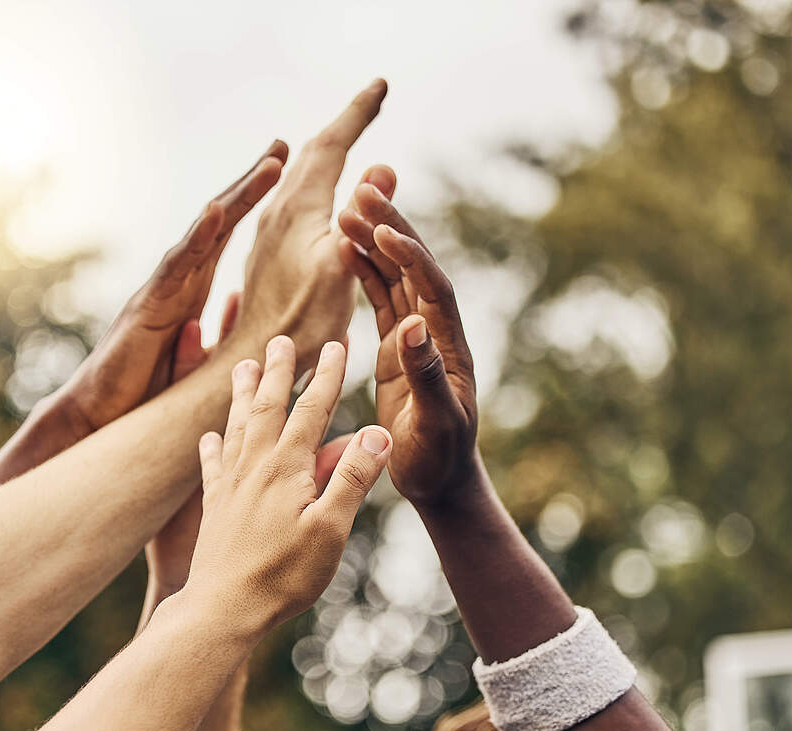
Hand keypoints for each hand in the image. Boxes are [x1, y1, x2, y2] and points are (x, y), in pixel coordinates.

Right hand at [45, 141, 288, 443]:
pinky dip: (198, 237)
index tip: (285, 173)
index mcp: (193, 291)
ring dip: (238, 198)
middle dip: (251, 185)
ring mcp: (163, 289)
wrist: (101, 419)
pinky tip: (218, 211)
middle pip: (220, 223)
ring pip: (204, 235)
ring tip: (270, 166)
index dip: (256, 207)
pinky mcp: (148, 306)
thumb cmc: (146, 397)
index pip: (230, 239)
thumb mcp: (200, 365)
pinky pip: (177, 266)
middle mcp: (179, 281)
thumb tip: (252, 324)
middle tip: (282, 148)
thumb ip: (224, 339)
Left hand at [186, 336, 390, 632]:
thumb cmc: (283, 575)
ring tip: (242, 366)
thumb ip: (352, 477)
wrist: (223, 609)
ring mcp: (230, 485)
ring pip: (237, 426)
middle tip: (280, 339)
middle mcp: (254, 466)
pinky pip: (213, 465)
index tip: (338, 343)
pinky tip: (210, 437)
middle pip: (268, 406)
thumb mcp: (331, 529)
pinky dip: (213, 446)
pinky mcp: (215, 508)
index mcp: (286, 467)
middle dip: (279, 371)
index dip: (328, 375)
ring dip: (243, 394)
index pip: (312, 409)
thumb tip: (377, 432)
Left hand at [235, 81, 387, 366]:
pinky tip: (314, 194)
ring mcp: (269, 232)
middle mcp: (277, 211)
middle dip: (344, 124)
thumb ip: (361, 218)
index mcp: (298, 207)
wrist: (258, 358)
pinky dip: (313, 180)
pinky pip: (293, 199)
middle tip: (370, 101)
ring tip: (345, 135)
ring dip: (324, 150)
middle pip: (312, 153)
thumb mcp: (340, 267)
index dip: (358, 113)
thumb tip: (382, 169)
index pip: (331, 144)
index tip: (381, 85)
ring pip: (298, 175)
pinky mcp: (267, 253)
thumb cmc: (302, 322)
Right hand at [336, 179, 478, 504]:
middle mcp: (434, 333)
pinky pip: (380, 300)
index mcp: (448, 347)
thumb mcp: (436, 422)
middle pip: (414, 267)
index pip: (431, 288)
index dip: (410, 256)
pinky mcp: (396, 349)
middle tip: (363, 189)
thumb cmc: (440, 459)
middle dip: (391, 227)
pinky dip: (364, 272)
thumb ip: (427, 375)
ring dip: (373, 242)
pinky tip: (344, 249)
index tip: (383, 229)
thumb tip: (413, 326)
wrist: (441, 481)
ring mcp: (415, 338)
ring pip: (394, 277)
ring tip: (346, 208)